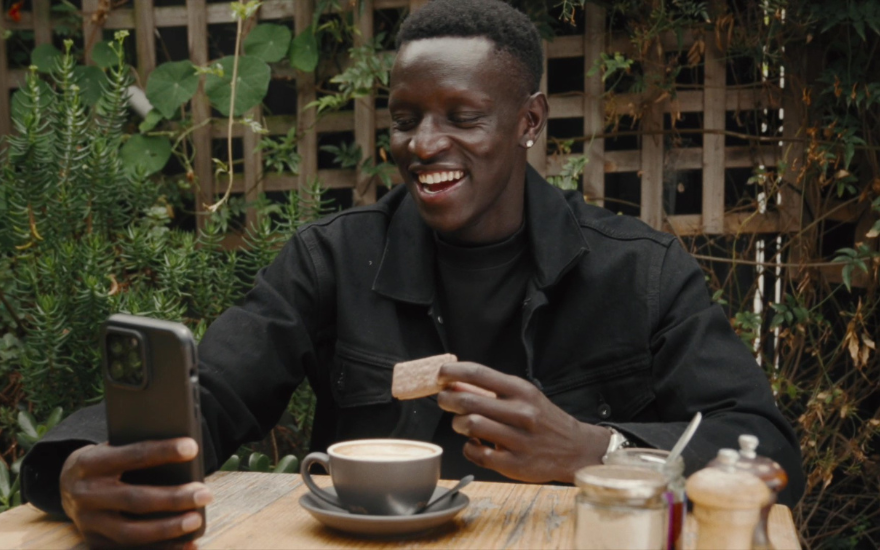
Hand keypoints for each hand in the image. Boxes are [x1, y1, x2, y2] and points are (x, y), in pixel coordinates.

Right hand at [60, 438, 211, 548]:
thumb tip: (185, 454)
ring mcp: (88, 523)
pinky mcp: (95, 542)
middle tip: (205, 494)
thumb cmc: (107, 460)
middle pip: (135, 499)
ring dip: (168, 529)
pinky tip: (189, 544)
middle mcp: (86, 495)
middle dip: (173, 498)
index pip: (132, 455)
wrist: (66, 483)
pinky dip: (163, 549)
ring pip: (131, 532)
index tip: (192, 447)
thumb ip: (139, 451)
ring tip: (197, 520)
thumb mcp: (113, 447)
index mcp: (91, 463)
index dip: (163, 452)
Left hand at [437, 362, 611, 483]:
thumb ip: (490, 390)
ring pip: (470, 425)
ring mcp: (518, 440)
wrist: (575, 448)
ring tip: (462, 424)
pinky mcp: (515, 464)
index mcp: (521, 391)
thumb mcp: (523, 396)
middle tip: (444, 400)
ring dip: (458, 424)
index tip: (441, 375)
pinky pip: (477, 453)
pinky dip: (468, 447)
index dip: (453, 372)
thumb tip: (455, 382)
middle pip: (468, 401)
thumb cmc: (543, 419)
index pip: (479, 373)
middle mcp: (521, 413)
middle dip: (447, 399)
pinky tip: (474, 443)